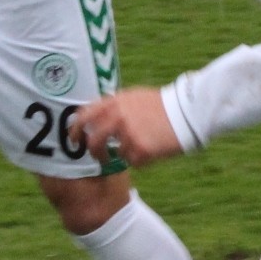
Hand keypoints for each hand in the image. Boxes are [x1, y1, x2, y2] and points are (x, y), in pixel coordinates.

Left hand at [68, 87, 182, 168]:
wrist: (186, 111)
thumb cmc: (161, 105)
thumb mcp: (133, 97)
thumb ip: (114, 106)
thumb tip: (96, 117)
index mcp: (114, 102)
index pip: (83, 116)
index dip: (74, 130)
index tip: (74, 140)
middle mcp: (117, 118)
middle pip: (93, 142)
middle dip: (94, 152)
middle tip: (99, 157)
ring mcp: (128, 134)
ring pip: (116, 154)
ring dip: (126, 154)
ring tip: (140, 147)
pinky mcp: (141, 150)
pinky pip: (134, 162)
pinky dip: (142, 159)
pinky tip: (154, 148)